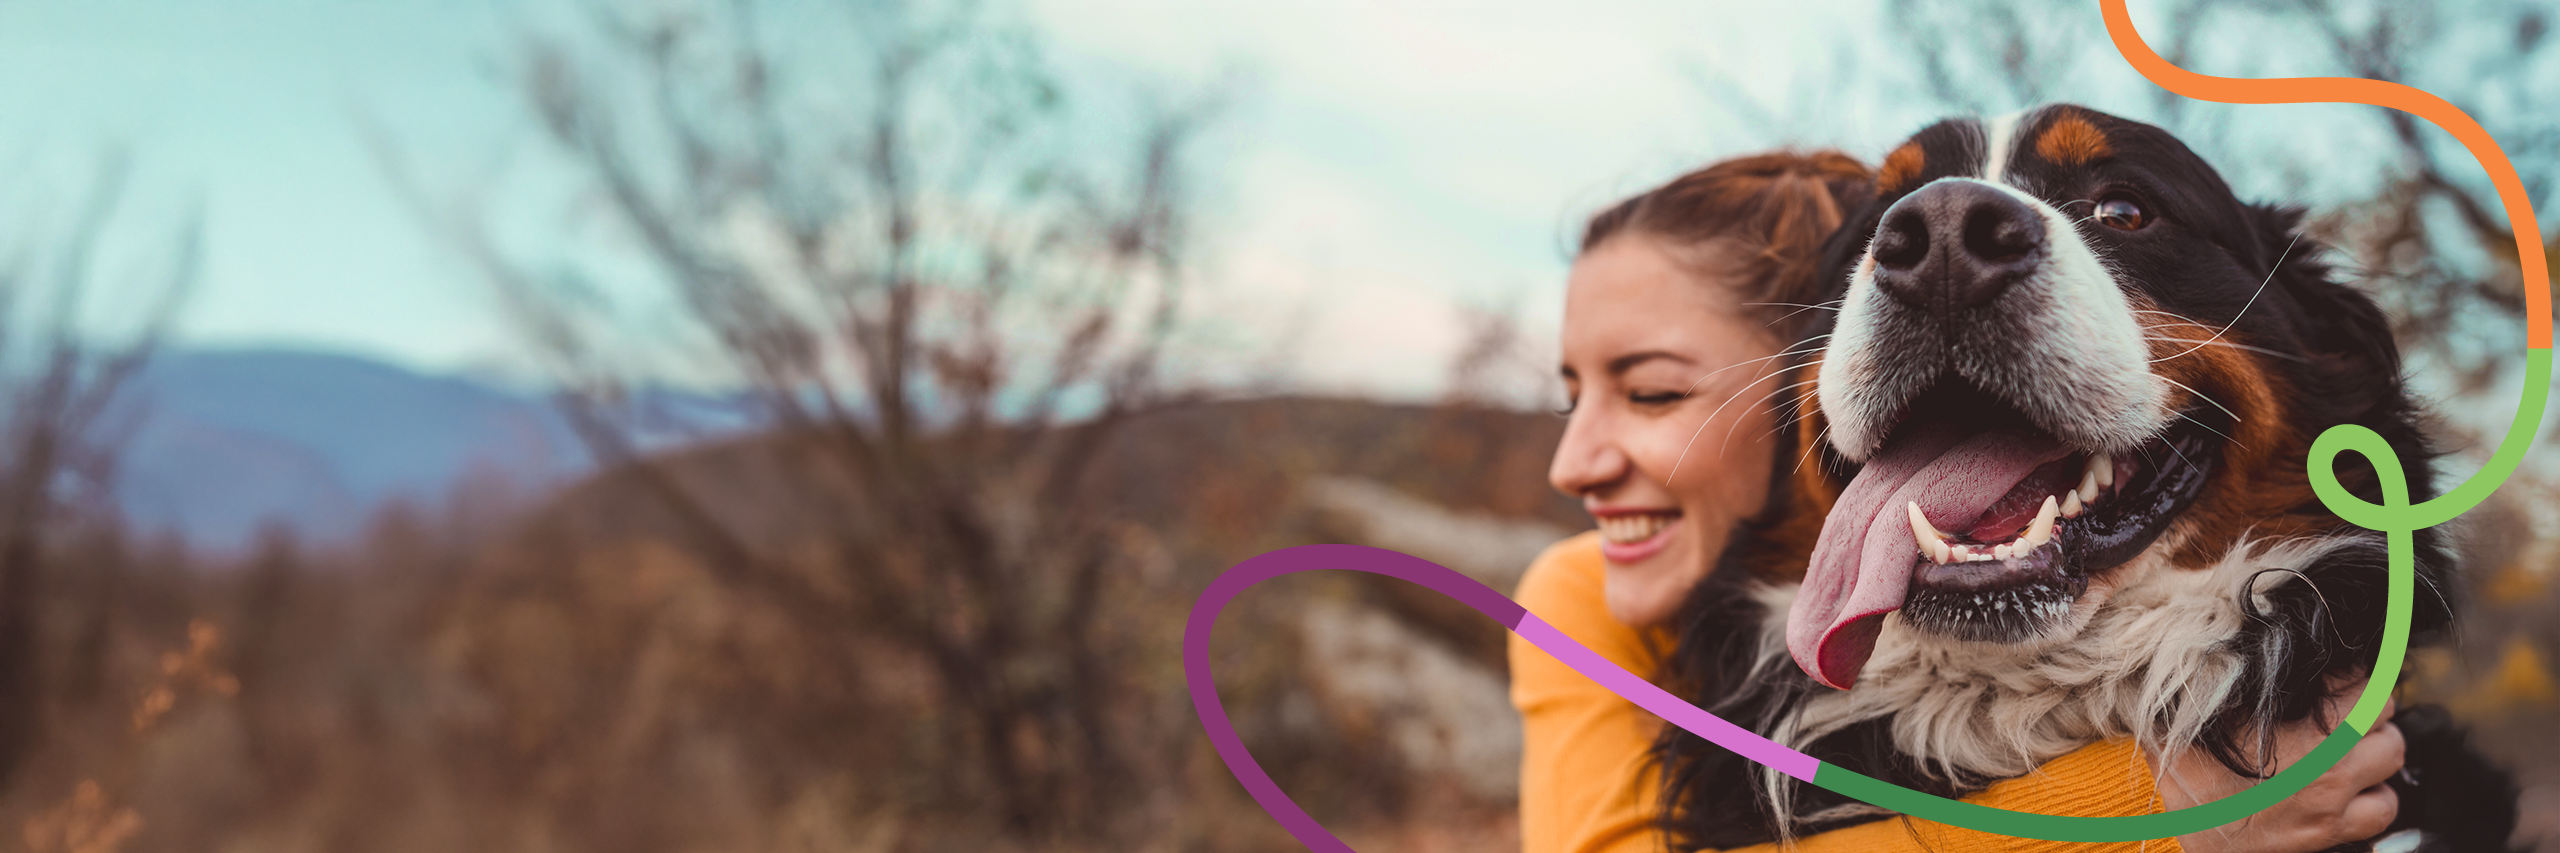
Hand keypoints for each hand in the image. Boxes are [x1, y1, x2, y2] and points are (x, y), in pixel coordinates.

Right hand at [2154, 679, 2403, 852]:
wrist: (2174, 826)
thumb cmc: (2186, 769)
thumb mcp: (2210, 710)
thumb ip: (2246, 683)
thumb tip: (2266, 656)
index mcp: (2305, 724)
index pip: (2359, 681)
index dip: (2346, 674)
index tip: (2333, 678)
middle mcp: (2329, 760)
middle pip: (2383, 712)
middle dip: (2366, 705)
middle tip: (2344, 707)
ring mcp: (2332, 798)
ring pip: (2392, 758)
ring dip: (2376, 746)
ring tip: (2353, 745)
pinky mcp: (2328, 830)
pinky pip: (2383, 809)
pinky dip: (2376, 796)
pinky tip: (2355, 789)